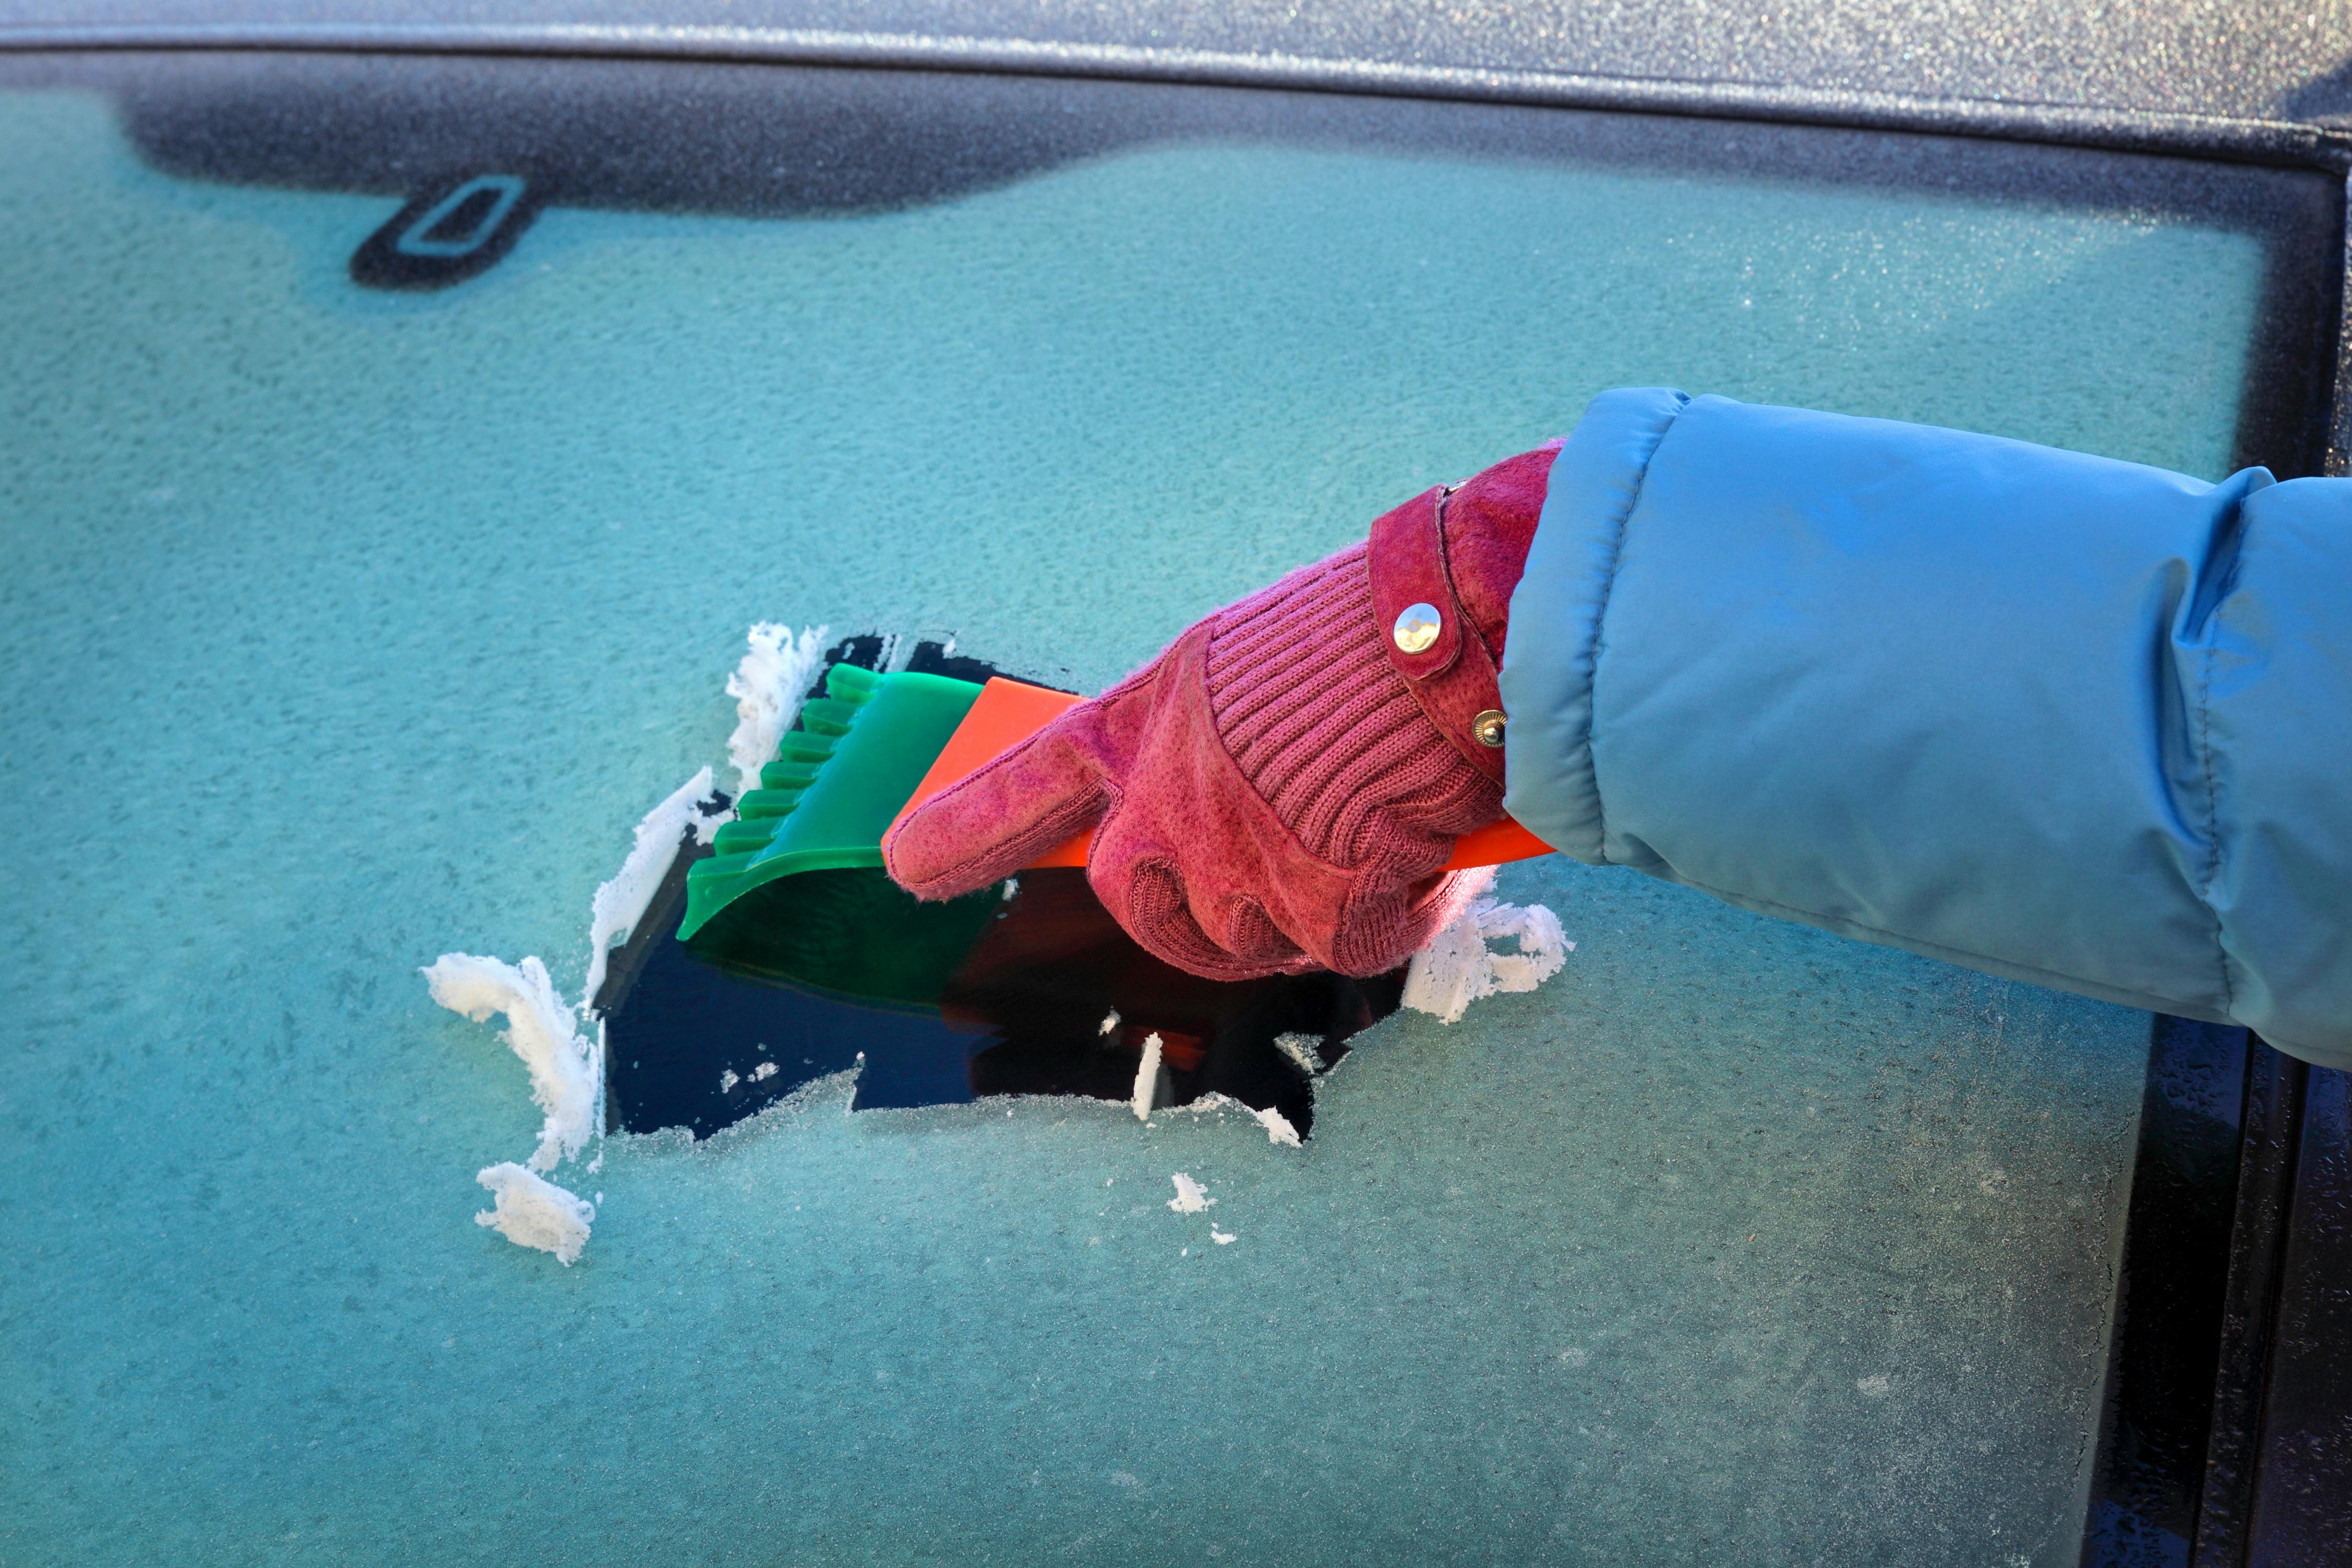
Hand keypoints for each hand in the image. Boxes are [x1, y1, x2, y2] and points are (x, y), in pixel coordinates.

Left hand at [883, 442, 1560, 979]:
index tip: (907, 862)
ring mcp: (1235, 858)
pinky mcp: (1318, 901)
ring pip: (1250, 939)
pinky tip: (1431, 857)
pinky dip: (1399, 915)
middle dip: (1199, 922)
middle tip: (1281, 890)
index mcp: (1149, 722)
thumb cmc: (1366, 626)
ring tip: (1383, 839)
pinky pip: (1353, 946)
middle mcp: (1168, 798)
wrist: (1454, 629)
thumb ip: (1214, 739)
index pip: (1030, 784)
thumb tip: (1244, 800)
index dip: (966, 831)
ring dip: (1316, 912)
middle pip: (1142, 907)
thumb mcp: (1250, 660)